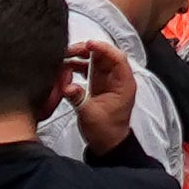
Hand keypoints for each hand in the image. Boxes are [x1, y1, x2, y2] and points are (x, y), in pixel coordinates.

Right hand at [56, 40, 138, 156]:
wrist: (107, 144)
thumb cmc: (105, 131)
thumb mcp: (90, 115)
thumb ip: (78, 99)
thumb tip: (67, 86)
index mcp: (124, 84)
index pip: (117, 58)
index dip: (103, 49)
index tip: (88, 44)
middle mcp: (117, 79)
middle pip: (105, 56)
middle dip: (88, 50)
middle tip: (69, 51)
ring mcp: (108, 81)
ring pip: (96, 61)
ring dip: (81, 57)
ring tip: (65, 57)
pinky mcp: (99, 85)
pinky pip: (90, 70)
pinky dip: (79, 66)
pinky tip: (66, 68)